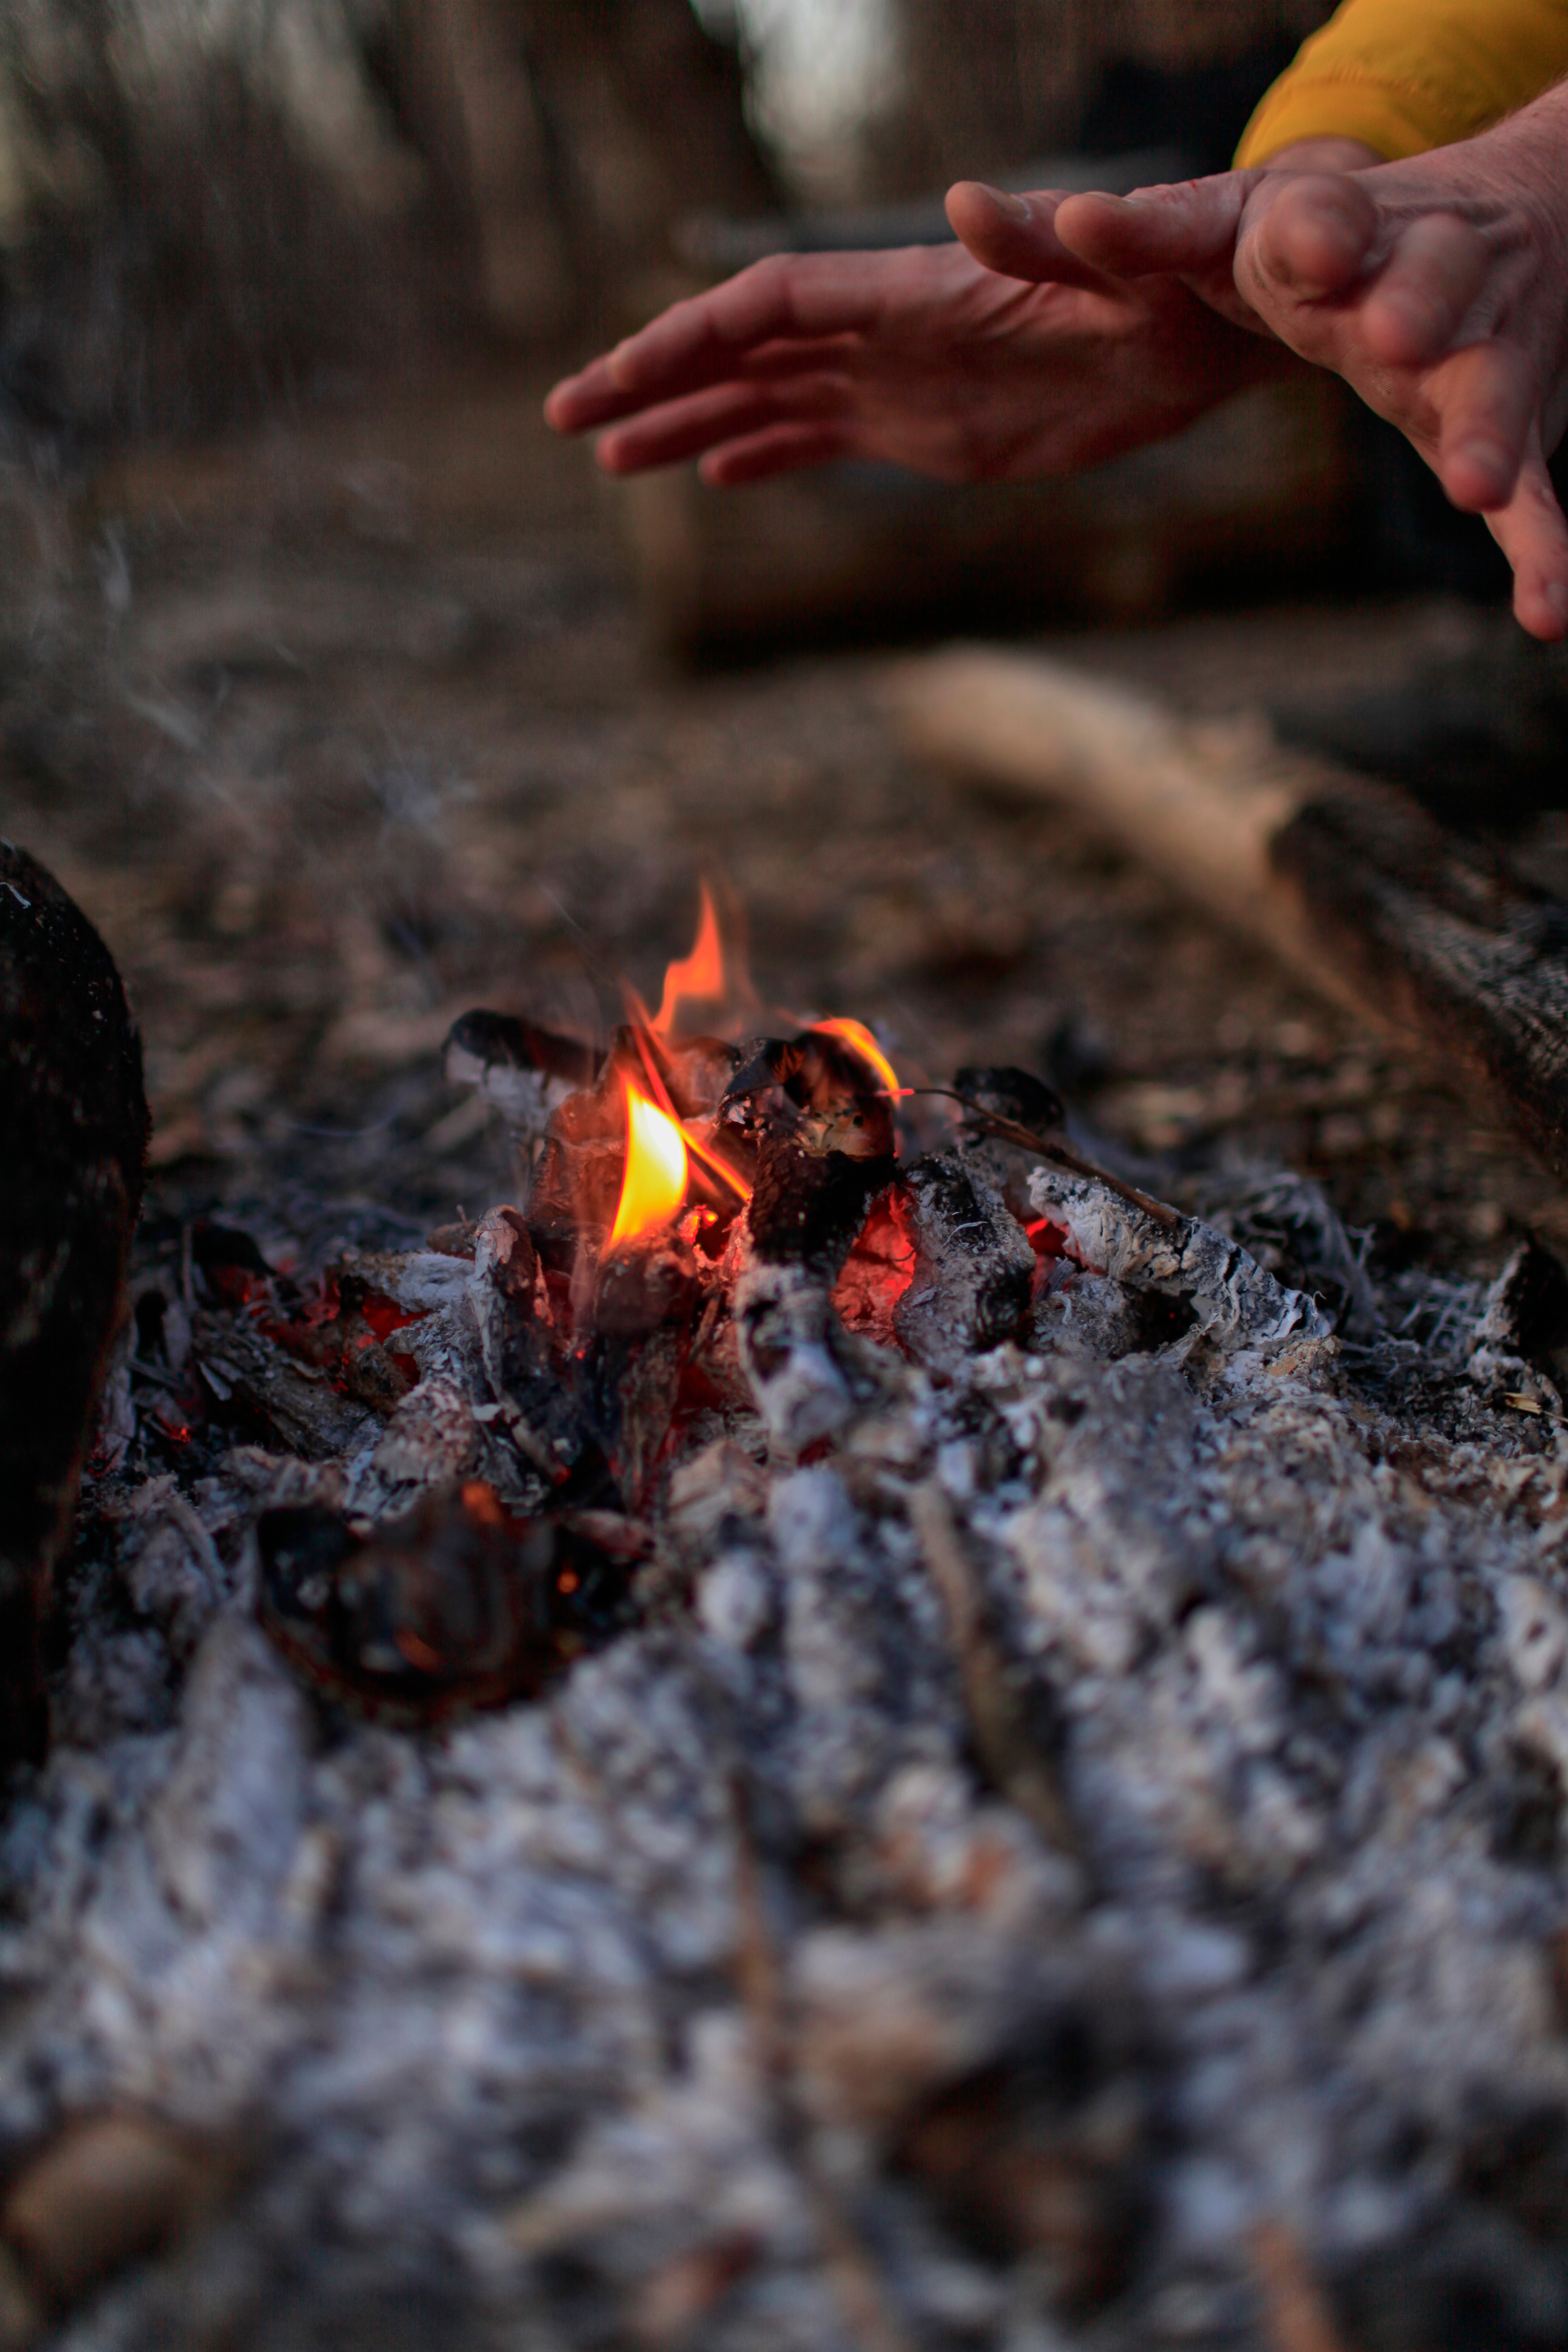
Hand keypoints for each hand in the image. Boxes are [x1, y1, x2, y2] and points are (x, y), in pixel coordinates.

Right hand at [544, 227, 1285, 488]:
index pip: (771, 308)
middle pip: (743, 352)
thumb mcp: (1123, 263)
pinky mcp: (929, 428)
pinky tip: (716, 475)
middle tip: (567, 419)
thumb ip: (1045, 239)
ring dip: (689, 424)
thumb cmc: (1176, 286)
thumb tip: (973, 202)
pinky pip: (825, 438)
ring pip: (768, 399)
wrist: (1216, 329)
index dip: (689, 337)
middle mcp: (888, 331)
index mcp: (912, 291)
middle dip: (653, 381)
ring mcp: (900, 380)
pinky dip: (766, 453)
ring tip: (612, 460)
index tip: (618, 377)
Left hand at [963, 115, 1567, 639]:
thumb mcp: (1208, 230)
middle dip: (1409, 302)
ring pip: (1487, 385)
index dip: (1312, 229)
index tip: (1304, 243)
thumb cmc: (1308, 243)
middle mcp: (1412, 279)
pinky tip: (1551, 618)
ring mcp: (1472, 357)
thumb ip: (1101, 238)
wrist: (1488, 229)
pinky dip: (1543, 550)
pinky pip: (1534, 496)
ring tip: (1474, 480)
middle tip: (1389, 331)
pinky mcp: (1507, 428)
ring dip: (1485, 427)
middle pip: (1420, 280)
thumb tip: (959, 207)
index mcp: (1322, 234)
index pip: (1313, 217)